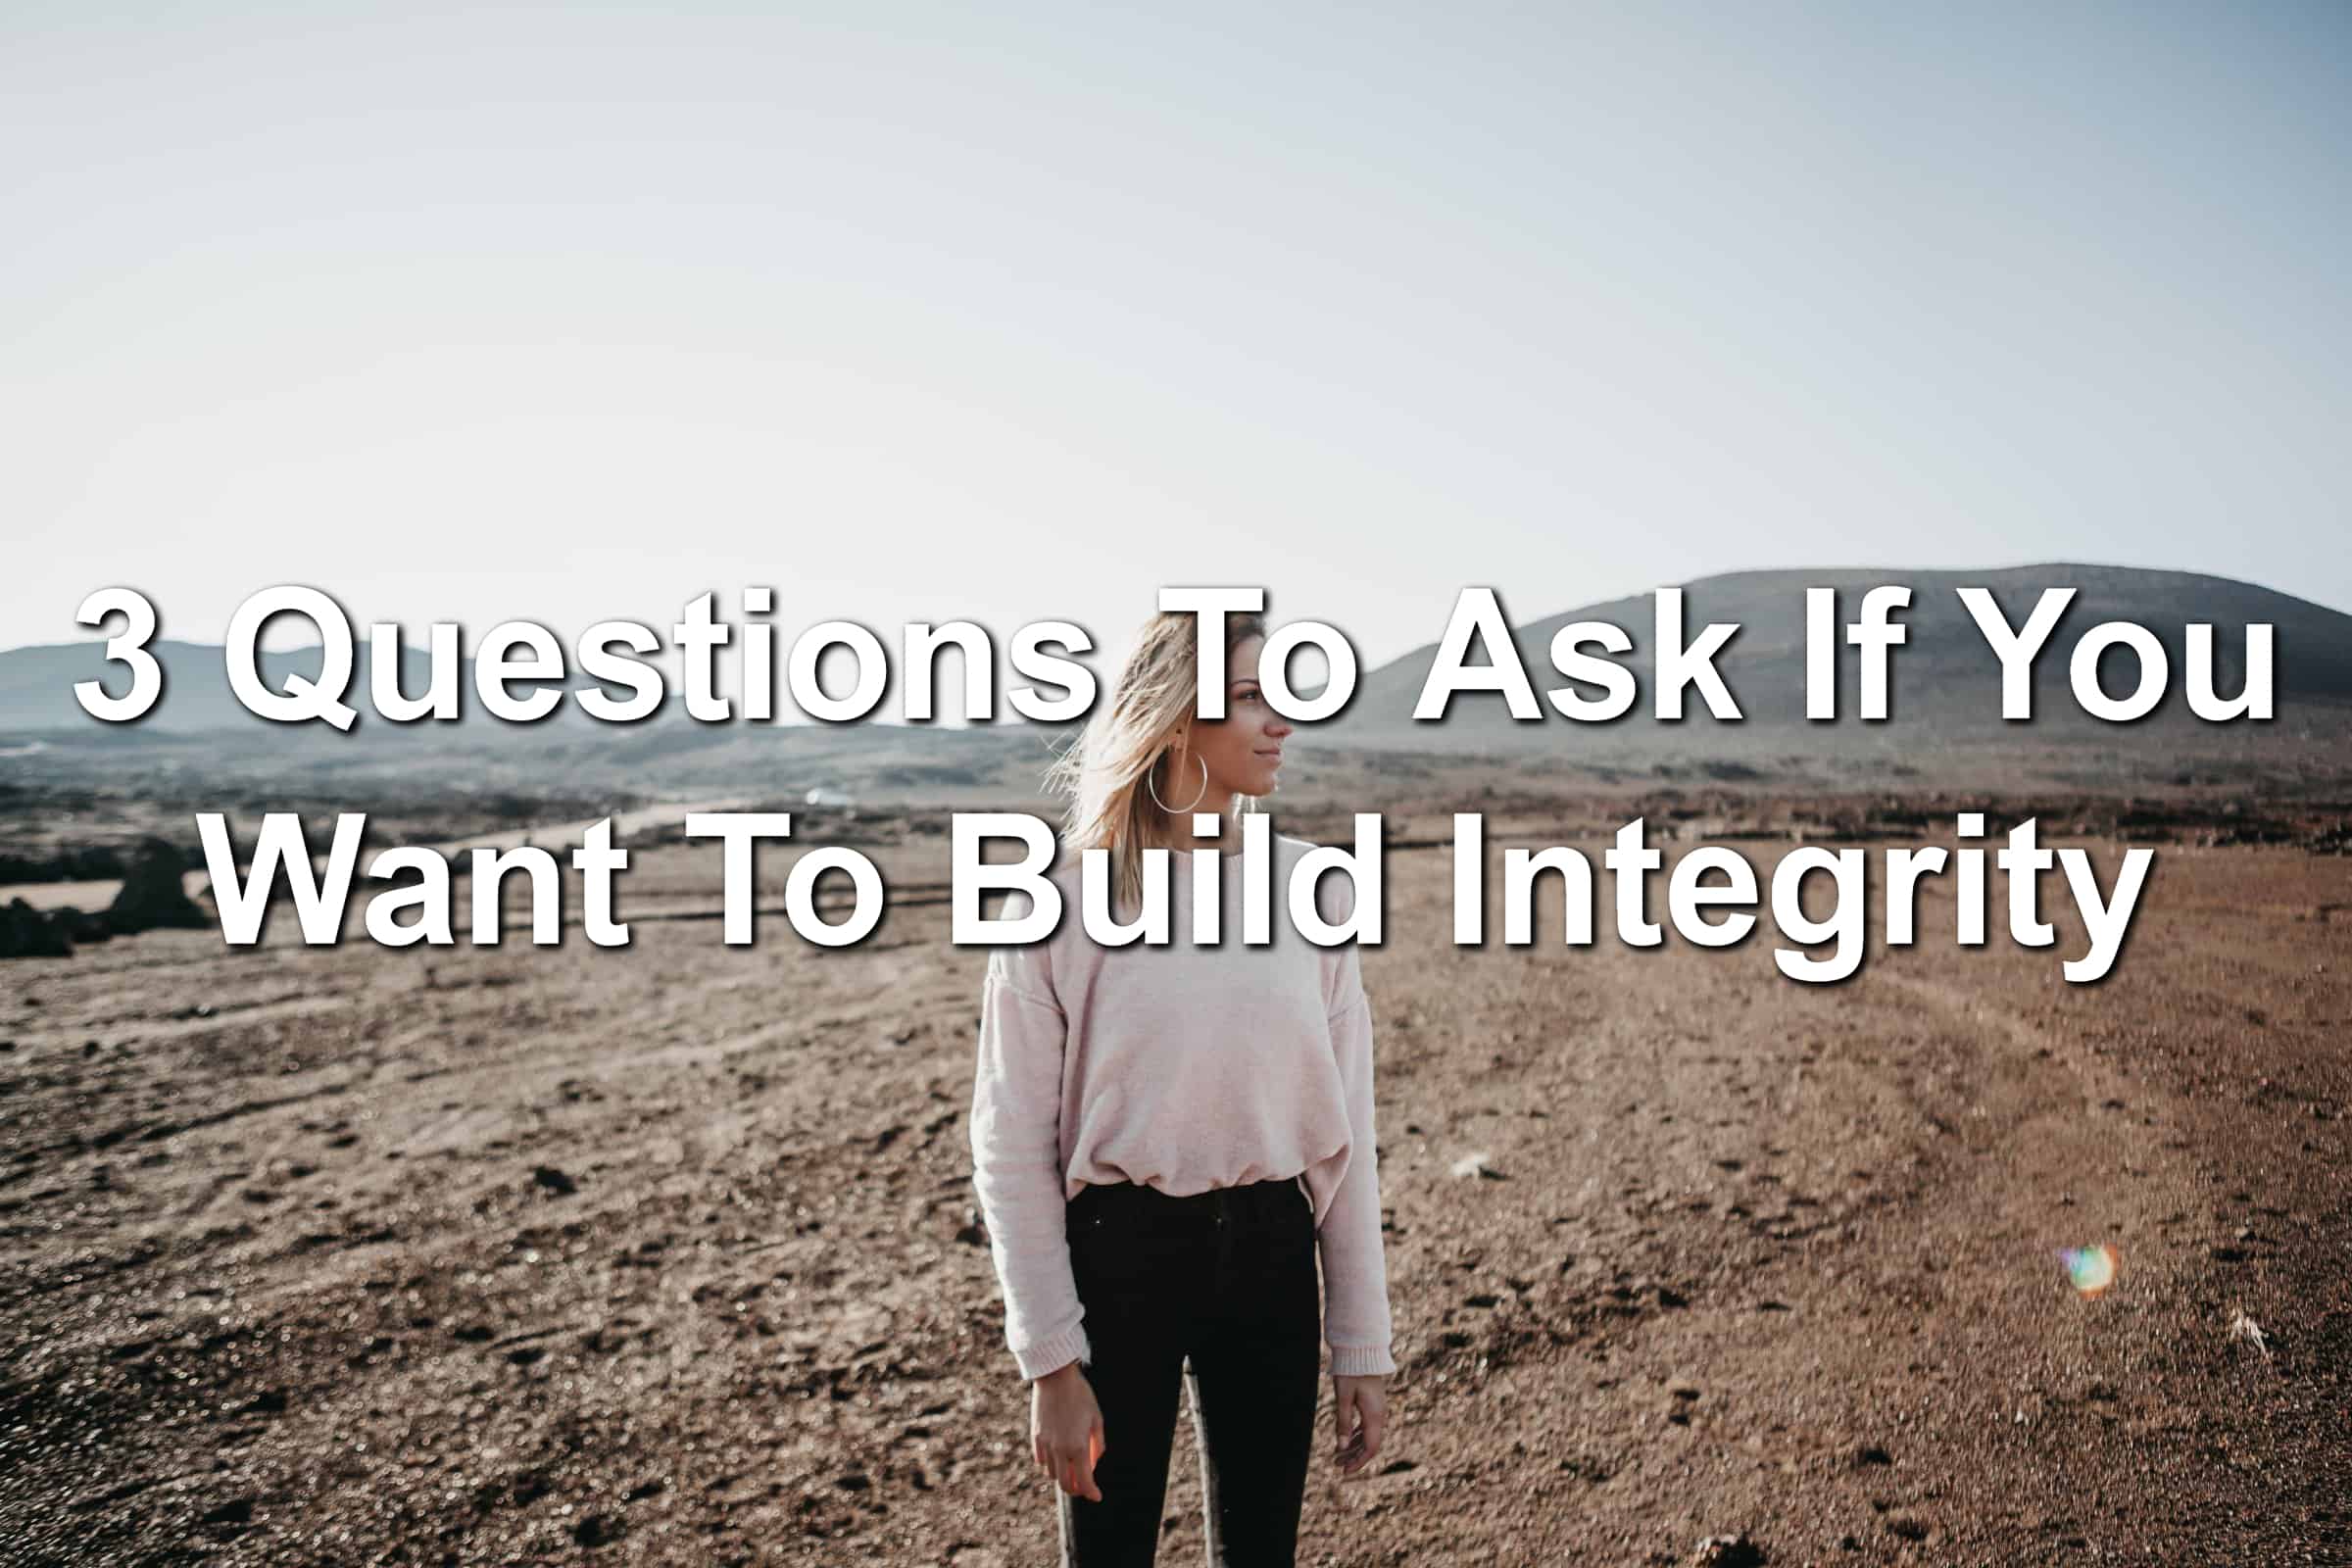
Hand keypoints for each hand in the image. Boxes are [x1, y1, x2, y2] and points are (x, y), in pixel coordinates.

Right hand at [1031, 1362, 1105, 1500]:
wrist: (1056, 1377)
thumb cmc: (1081, 1396)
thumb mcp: (1097, 1419)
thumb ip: (1097, 1446)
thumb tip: (1093, 1464)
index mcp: (1079, 1447)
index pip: (1085, 1482)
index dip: (1092, 1493)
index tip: (1097, 1496)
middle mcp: (1060, 1450)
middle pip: (1066, 1485)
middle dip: (1077, 1489)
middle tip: (1085, 1486)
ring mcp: (1046, 1445)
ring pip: (1053, 1474)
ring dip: (1064, 1476)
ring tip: (1073, 1467)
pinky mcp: (1036, 1437)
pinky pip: (1042, 1461)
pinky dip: (1051, 1464)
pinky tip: (1058, 1455)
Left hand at [1331, 1373, 1386, 1475]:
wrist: (1362, 1351)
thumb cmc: (1351, 1372)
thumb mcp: (1343, 1398)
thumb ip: (1342, 1422)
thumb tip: (1341, 1447)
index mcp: (1374, 1416)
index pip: (1370, 1448)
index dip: (1358, 1462)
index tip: (1345, 1472)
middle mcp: (1379, 1415)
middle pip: (1369, 1444)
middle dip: (1354, 1457)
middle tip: (1336, 1465)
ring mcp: (1377, 1410)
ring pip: (1368, 1436)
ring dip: (1353, 1447)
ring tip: (1337, 1455)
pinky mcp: (1373, 1405)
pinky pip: (1366, 1427)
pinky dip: (1356, 1436)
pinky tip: (1345, 1441)